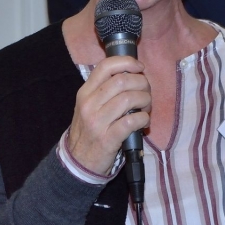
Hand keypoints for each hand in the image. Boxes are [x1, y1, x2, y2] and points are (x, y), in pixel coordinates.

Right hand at [68, 55, 150, 174]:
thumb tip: (132, 74)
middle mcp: (89, 104)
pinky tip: (143, 121)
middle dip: (142, 84)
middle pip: (122, 81)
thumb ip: (105, 90)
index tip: (139, 67)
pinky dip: (143, 118)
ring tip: (145, 108)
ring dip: (145, 101)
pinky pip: (132, 121)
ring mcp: (97, 122)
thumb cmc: (89, 130)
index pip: (105, 66)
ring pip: (129, 99)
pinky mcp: (107, 139)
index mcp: (85, 92)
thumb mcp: (89, 106)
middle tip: (146, 93)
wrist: (78, 161)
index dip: (127, 62)